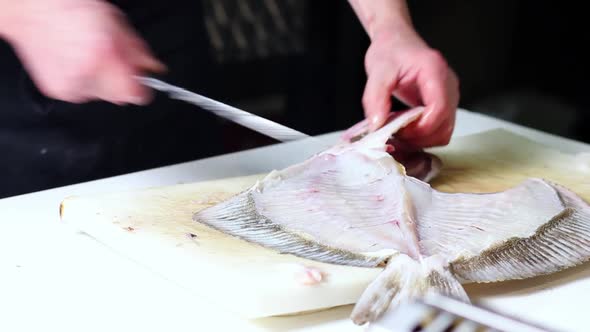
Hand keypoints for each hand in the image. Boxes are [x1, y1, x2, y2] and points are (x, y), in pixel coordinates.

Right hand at [0, 0, 164, 104]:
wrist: (30, 10)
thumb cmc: (69, 9)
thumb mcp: (115, 23)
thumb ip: (138, 51)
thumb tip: (153, 68)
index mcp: (102, 57)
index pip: (136, 95)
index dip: (141, 87)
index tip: (142, 80)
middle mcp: (86, 75)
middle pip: (120, 97)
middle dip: (121, 80)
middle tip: (111, 59)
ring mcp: (70, 86)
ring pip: (101, 95)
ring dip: (101, 80)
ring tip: (89, 56)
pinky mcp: (57, 91)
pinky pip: (82, 93)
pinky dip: (83, 80)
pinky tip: (75, 62)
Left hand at [362, 28, 458, 146]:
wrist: (396, 41)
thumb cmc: (389, 51)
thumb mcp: (377, 72)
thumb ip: (375, 98)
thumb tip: (376, 126)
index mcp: (435, 72)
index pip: (439, 109)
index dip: (420, 128)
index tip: (398, 131)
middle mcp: (448, 85)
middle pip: (444, 125)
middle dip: (419, 137)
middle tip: (394, 134)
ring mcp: (449, 96)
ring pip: (444, 131)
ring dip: (421, 139)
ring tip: (398, 131)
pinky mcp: (444, 104)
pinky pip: (440, 128)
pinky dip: (423, 135)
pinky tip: (405, 128)